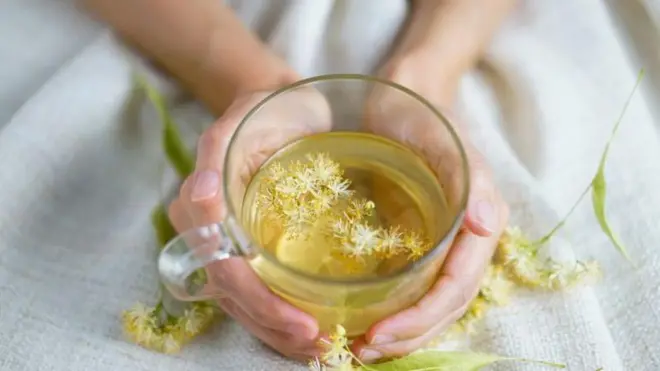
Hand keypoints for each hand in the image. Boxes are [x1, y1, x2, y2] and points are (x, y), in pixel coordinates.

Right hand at [167, 89, 331, 360]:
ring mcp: (226, 243)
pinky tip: (313, 330)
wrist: (280, 106)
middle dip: (274, 326)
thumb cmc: (267, 109)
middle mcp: (206, 232)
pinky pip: (258, 291)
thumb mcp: (244, 117)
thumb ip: (218, 149)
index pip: (224, 269)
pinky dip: (281, 317)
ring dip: (278, 332)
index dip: (260, 301)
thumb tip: (200, 194)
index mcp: (200, 205)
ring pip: (244, 302)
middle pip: (234, 296)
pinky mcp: (249, 248)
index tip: (302, 322)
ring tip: (320, 346)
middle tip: (320, 344)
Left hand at [352, 61, 509, 362]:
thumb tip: (487, 224)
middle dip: (407, 336)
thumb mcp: (444, 137)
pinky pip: (411, 284)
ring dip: (399, 332)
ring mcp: (442, 243)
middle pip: (444, 307)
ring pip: (428, 303)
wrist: (407, 96)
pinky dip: (390, 308)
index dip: (421, 319)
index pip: (456, 289)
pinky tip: (361, 316)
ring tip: (359, 346)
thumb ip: (470, 176)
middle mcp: (465, 241)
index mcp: (480, 224)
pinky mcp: (418, 240)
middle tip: (361, 351)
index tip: (377, 335)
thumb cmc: (424, 114)